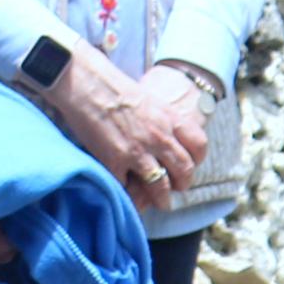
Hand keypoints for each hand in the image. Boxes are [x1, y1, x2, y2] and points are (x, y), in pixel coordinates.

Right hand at [41, 38, 202, 204]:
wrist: (84, 81)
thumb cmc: (109, 84)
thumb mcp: (147, 97)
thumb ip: (159, 118)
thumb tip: (161, 133)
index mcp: (169, 118)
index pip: (199, 146)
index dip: (197, 158)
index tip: (189, 163)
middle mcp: (159, 137)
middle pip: (184, 170)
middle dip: (183, 183)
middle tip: (177, 187)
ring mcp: (137, 151)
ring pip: (161, 186)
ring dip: (162, 198)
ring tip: (160, 202)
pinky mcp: (114, 160)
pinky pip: (128, 187)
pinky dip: (129, 193)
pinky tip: (129, 191)